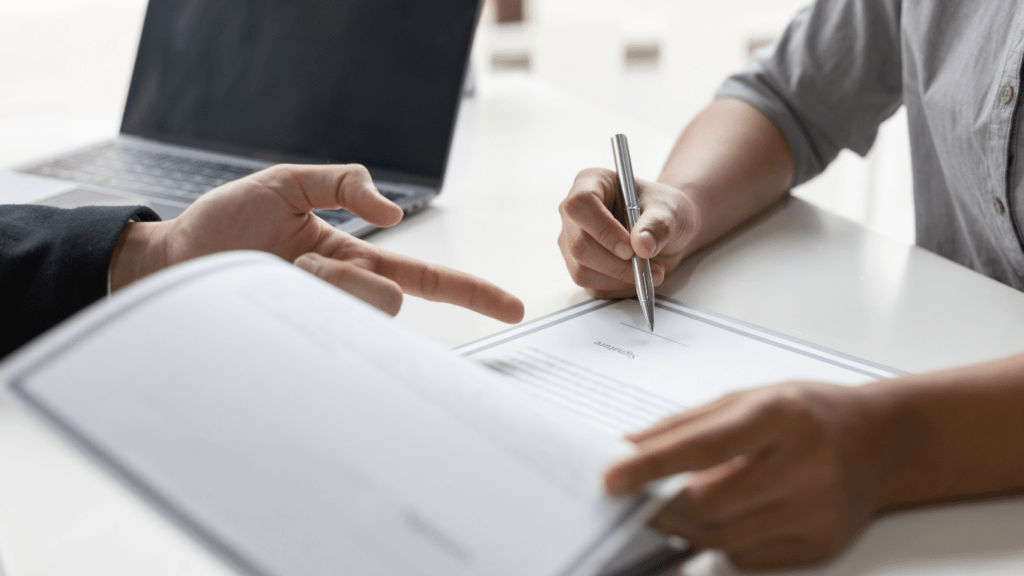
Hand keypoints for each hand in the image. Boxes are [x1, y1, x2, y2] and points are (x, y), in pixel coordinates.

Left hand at [111, 163, 524, 321]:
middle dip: (349, 279)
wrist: (167, 261)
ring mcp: (322, 322)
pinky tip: (268, 295)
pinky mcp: (299, 342)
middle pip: (388, 300)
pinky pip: (325, 328)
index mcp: (353, 262)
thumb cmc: (224, 224)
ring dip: (318, 283)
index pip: (425, 280)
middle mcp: (344, 297)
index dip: (471, 293)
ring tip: (275, 275)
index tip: (512, 308)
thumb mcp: (287, 183)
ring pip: (358, 312)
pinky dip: (300, 297)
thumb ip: (343, 181)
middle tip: (298, 266)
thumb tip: (395, 212)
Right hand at [557, 168, 701, 297]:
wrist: (665, 230)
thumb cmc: (663, 210)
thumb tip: (641, 245)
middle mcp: (574, 214)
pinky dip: (619, 286)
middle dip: (616, 263)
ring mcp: (572, 241)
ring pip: (582, 270)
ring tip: (650, 270)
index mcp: (590, 183)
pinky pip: (592, 286)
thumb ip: (657, 225)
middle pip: (579, 244)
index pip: (580, 205)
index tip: (630, 248)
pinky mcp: (579, 266)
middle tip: (647, 265)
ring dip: (620, 277)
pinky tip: (637, 275)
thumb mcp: (670, 211)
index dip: (603, 229)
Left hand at [604, 382, 882, 568]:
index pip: (705, 445)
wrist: (881, 443)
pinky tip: (719, 516)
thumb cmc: (807, 413)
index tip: (611, 479)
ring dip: (681, 524)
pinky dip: (718, 539)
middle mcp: (803, 464)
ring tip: (669, 504)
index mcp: (781, 416)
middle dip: (660, 503)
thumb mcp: (747, 399)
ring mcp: (814, 510)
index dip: (653, 466)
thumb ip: (685, 425)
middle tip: (634, 497)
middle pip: (708, 502)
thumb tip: (628, 448)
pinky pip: (745, 555)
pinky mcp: (817, 544)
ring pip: (721, 536)